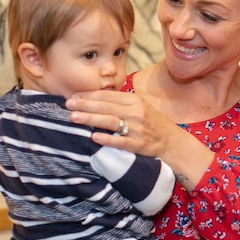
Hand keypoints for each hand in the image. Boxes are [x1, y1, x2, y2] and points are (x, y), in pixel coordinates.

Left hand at [66, 89, 212, 190]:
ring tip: (74, 117)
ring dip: (91, 119)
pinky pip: (120, 141)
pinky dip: (107, 139)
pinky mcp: (139, 145)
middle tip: (67, 104)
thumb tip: (93, 98)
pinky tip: (94, 137)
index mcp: (135, 100)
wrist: (172, 142)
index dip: (89, 95)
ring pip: (110, 121)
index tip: (73, 95)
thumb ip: (121, 102)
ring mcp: (137, 129)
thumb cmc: (152, 123)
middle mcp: (136, 112)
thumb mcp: (140, 107)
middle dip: (85, 105)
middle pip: (106, 107)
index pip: (108, 95)